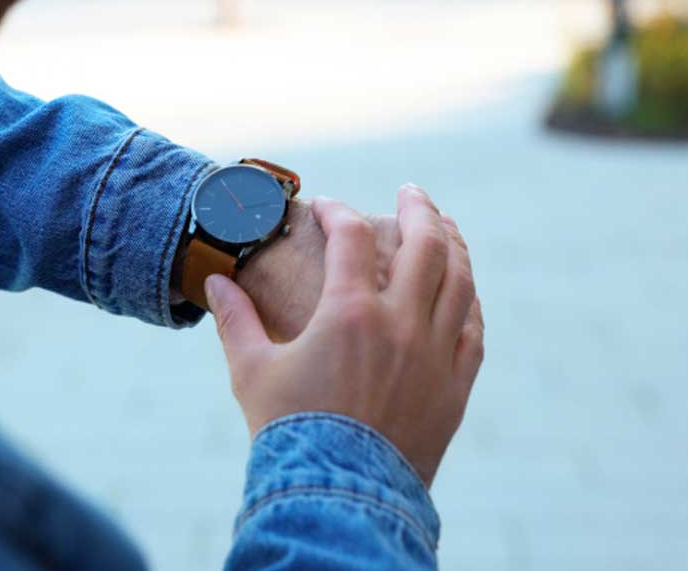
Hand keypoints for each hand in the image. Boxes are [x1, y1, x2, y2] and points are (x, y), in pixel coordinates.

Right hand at [205, 186, 483, 486]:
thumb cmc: (290, 431)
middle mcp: (401, 324)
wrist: (340, 494)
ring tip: (446, 228)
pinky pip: (473, 330)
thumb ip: (235, 320)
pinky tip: (465, 291)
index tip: (326, 208)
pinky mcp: (455, 387)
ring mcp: (436, 354)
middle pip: (426, 245)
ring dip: (455, 246)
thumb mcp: (252, 370)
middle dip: (419, 210)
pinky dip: (470, 302)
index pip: (351, 238)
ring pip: (460, 282)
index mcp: (349, 312)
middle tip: (410, 192)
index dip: (337, 213)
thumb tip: (214, 282)